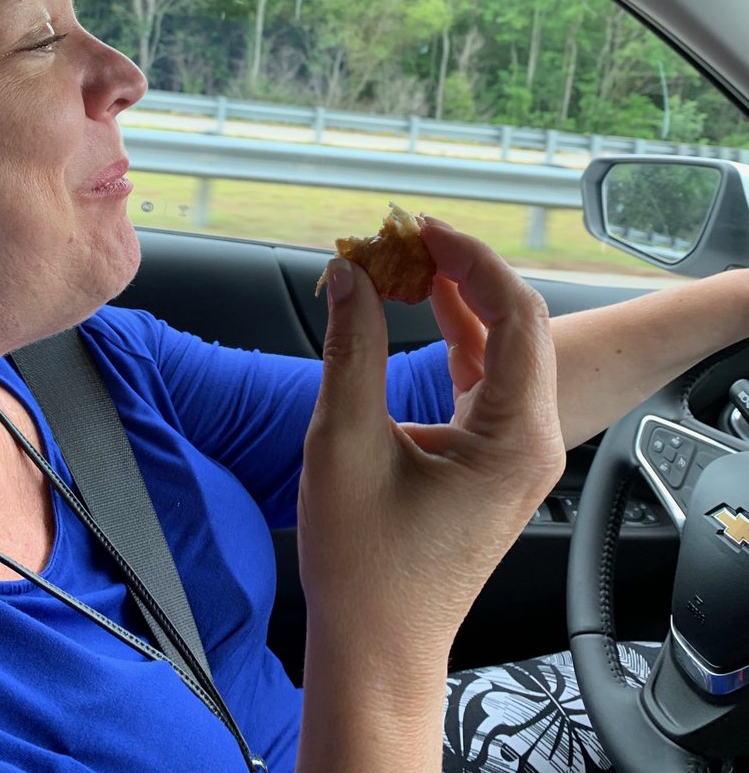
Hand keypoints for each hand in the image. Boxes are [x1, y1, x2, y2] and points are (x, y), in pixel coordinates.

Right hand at [297, 220, 564, 675]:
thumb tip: (347, 275)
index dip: (468, 259)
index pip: (514, 314)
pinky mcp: (492, 460)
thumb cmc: (364, 565)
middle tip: (408, 239)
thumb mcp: (344, 441)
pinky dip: (455, 338)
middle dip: (463, 272)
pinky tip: (421, 308)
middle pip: (517, 324)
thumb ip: (351, 346)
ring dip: (458, 301)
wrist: (377, 645)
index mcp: (513, 437)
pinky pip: (486, 379)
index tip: (420, 229)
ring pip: (504, 348)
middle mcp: (529, 442)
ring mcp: (515, 453)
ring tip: (407, 263)